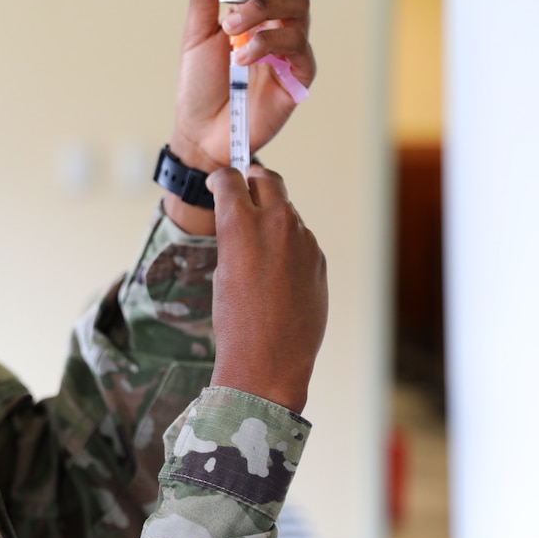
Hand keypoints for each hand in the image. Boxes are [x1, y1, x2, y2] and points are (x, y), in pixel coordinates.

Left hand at [164, 0, 314, 234]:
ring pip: (298, 6)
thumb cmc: (200, 82)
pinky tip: (242, 58)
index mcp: (256, 3)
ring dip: (260, 9)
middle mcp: (279, 19)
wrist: (200, 131)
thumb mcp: (195, 32)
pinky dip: (267, 45)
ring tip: (230, 28)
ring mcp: (292, 45)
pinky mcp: (299, 75)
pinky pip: (296, 47)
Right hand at [207, 166, 326, 413]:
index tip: (219, 183)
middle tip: (245, 186)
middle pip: (268, 179)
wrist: (269, 359)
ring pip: (287, 212)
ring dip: (273, 216)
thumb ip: (235, 236)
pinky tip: (277, 272)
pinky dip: (288, 245)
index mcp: (241, 223)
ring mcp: (303, 240)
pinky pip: (301, 240)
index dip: (222, 179)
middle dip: (253, 179)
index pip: (231, 178)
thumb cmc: (236, 321)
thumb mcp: (223, 271)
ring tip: (259, 246)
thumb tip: (244, 222)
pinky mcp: (319, 258)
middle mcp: (276, 223)